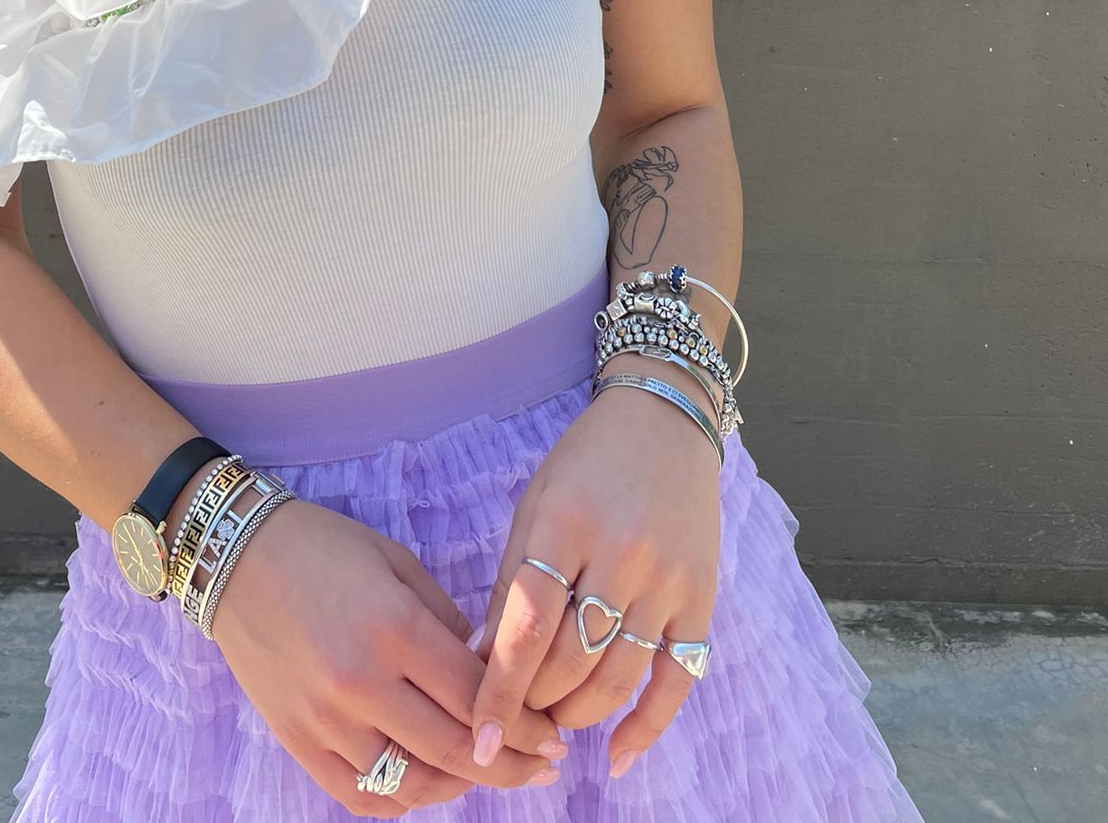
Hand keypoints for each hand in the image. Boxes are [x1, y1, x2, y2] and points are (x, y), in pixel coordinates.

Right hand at [210, 495, 571, 813]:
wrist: (235, 556)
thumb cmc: (323, 547)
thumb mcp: (397, 563)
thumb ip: (446, 622)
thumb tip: (489, 672)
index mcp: (393, 628)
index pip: (477, 698)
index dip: (525, 726)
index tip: (554, 737)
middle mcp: (360, 681)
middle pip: (455, 751)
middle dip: (511, 766)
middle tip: (544, 768)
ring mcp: (324, 718)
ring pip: (410, 785)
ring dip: (460, 787)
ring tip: (486, 772)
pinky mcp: (295, 739)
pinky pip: (359, 795)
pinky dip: (400, 800)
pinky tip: (425, 784)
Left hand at [469, 385, 721, 780]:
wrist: (666, 422)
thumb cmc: (586, 462)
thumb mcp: (536, 503)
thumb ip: (511, 581)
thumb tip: (482, 659)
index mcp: (566, 522)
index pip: (527, 623)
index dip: (499, 688)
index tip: (476, 736)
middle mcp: (621, 554)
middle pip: (570, 660)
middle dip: (533, 703)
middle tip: (512, 715)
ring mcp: (667, 580)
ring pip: (617, 678)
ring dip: (576, 714)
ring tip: (550, 721)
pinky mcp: (702, 599)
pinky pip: (676, 680)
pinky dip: (647, 727)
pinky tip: (617, 757)